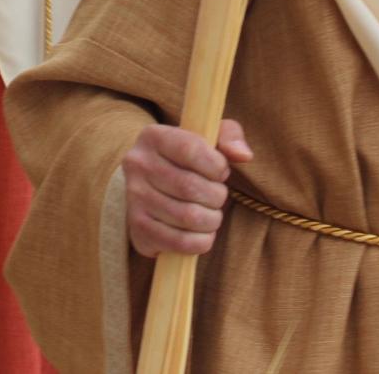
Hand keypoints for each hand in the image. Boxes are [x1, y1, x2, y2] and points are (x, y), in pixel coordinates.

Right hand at [124, 120, 252, 257]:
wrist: (151, 186)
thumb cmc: (188, 160)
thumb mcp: (208, 138)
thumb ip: (230, 136)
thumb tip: (244, 155)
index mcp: (153, 136)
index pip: (191, 149)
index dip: (216, 165)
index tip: (221, 172)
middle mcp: (137, 164)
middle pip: (190, 186)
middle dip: (216, 195)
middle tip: (217, 196)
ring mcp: (134, 198)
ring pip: (188, 217)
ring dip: (212, 219)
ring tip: (211, 213)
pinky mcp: (138, 228)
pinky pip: (180, 242)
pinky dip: (202, 241)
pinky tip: (202, 232)